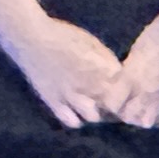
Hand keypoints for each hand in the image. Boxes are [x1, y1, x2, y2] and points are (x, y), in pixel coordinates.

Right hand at [6, 18, 131, 128]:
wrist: (31, 38)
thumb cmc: (63, 36)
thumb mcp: (92, 43)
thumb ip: (106, 60)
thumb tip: (118, 74)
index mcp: (101, 67)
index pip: (124, 87)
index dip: (128, 90)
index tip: (127, 91)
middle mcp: (88, 84)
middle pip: (112, 105)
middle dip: (116, 105)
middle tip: (114, 103)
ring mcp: (70, 95)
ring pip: (93, 117)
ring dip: (98, 114)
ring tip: (97, 108)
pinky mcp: (54, 102)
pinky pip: (70, 121)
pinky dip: (77, 120)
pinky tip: (78, 112)